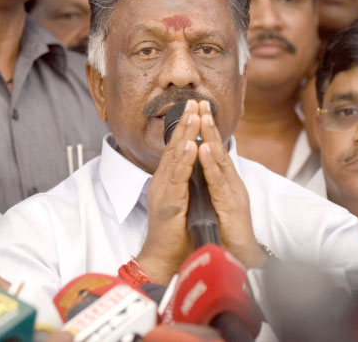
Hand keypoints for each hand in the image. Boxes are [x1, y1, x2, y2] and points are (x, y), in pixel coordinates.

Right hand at [137, 100, 199, 283]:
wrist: (165, 257)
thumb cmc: (176, 231)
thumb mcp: (184, 199)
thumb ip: (186, 181)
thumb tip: (195, 164)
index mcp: (168, 180)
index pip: (177, 148)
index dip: (185, 128)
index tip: (195, 108)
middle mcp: (162, 181)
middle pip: (174, 146)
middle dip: (185, 123)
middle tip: (194, 101)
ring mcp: (163, 190)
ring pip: (174, 157)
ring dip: (184, 134)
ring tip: (193, 115)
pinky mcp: (168, 203)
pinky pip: (176, 178)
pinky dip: (183, 160)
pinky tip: (189, 145)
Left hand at [197, 100, 265, 268]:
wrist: (239, 258)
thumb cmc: (227, 232)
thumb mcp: (215, 203)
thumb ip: (209, 185)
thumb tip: (199, 169)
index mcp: (225, 182)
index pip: (214, 151)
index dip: (207, 130)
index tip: (198, 108)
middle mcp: (231, 183)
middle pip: (219, 149)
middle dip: (210, 125)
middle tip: (202, 102)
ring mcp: (233, 193)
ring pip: (221, 161)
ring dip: (211, 137)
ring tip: (203, 118)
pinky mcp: (231, 206)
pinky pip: (219, 182)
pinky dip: (211, 165)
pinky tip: (204, 150)